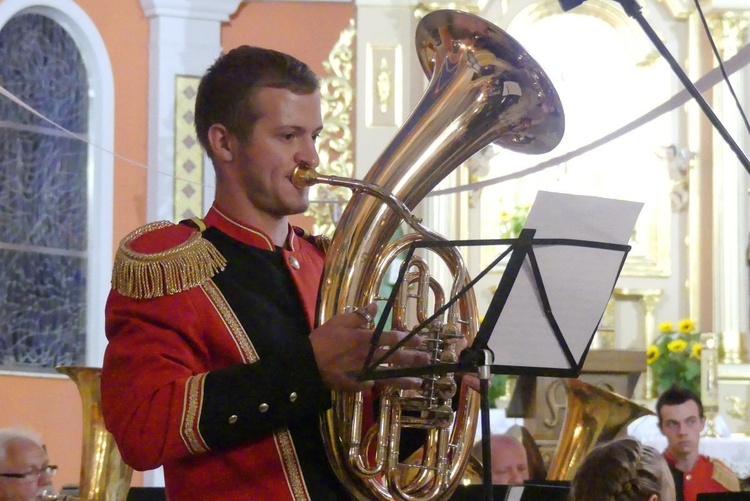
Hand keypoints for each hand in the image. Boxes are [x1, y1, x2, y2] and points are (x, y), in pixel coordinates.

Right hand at [309, 302, 429, 390]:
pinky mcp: (356, 385)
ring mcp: (363, 373)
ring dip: (405, 379)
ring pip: (389, 377)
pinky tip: (389, 387)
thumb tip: (375, 307)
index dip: (407, 338)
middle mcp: (368, 357)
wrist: (307, 363)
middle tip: (427, 359)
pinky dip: (379, 385)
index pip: (391, 338)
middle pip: (395, 358)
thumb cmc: (322, 339)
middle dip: (413, 358)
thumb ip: (359, 316)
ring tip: (419, 383)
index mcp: (365, 339)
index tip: (420, 340)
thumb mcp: (339, 321)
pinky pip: (371, 385)